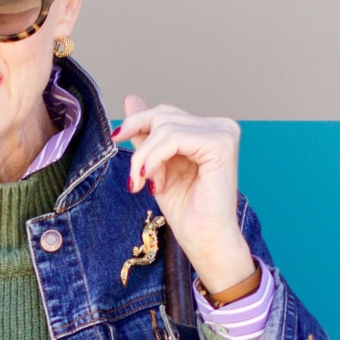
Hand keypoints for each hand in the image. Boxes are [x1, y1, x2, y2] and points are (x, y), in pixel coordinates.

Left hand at [113, 96, 254, 295]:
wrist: (204, 240)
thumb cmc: (186, 211)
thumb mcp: (156, 165)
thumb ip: (147, 134)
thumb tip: (131, 99)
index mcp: (208, 130)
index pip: (165, 113)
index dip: (137, 124)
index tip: (116, 139)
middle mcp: (220, 127)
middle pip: (163, 115)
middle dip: (141, 146)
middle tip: (136, 178)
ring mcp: (223, 133)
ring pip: (165, 127)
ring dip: (146, 158)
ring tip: (148, 184)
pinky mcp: (220, 144)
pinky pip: (174, 138)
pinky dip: (156, 159)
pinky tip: (156, 181)